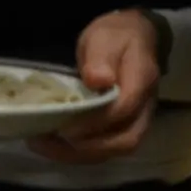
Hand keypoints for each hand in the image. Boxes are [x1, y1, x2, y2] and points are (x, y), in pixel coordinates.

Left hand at [31, 10, 161, 163]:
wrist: (136, 38)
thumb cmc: (118, 37)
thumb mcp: (106, 37)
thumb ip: (102, 58)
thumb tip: (98, 81)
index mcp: (142, 81)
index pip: (124, 110)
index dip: (93, 123)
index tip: (62, 125)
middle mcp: (145, 106)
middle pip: (126, 140)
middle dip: (87, 148)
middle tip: (49, 141)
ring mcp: (138, 119)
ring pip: (117, 149)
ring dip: (81, 154)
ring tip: (45, 145)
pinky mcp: (125, 125)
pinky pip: (109, 147)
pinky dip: (81, 151)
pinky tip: (56, 144)